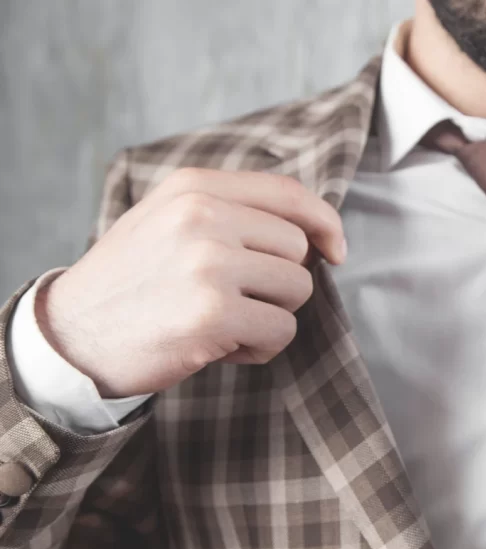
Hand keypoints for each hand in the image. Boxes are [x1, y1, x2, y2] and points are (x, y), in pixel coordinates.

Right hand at [37, 168, 345, 398]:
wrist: (72, 336)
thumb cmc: (134, 280)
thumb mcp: (169, 220)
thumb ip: (232, 211)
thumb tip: (315, 231)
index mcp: (193, 187)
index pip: (289, 193)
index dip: (325, 222)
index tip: (337, 250)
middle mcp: (202, 217)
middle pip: (298, 249)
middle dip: (279, 281)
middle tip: (234, 298)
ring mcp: (208, 265)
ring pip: (297, 290)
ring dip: (271, 316)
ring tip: (225, 322)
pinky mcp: (213, 315)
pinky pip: (281, 331)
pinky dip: (261, 348)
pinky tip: (221, 347)